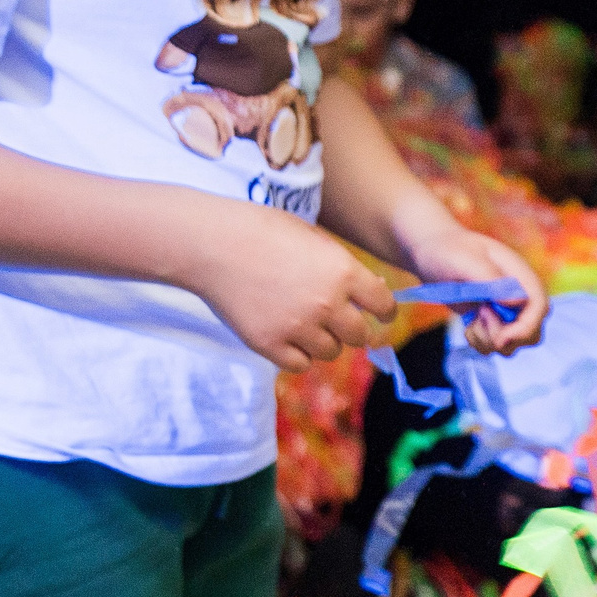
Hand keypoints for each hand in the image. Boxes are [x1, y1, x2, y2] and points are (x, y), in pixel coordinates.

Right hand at [180, 203, 397, 369]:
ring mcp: (297, 327)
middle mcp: (326, 303)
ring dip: (325, 341)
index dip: (384, 311)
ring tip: (305, 322)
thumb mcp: (314, 238)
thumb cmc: (263, 231)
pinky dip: (298, 354)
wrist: (211, 243)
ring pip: (331, 352)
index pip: (384, 306)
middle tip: (341, 322)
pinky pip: (300, 364)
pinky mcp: (269, 344)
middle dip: (354, 329)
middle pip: (360, 336)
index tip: (380, 314)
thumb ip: (344, 267)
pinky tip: (287, 335)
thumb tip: (374, 291)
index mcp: (342, 271)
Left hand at [400, 214, 547, 353]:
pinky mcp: (491, 320)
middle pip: (532, 331)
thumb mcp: (465, 261)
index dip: (526, 327)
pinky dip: (480, 342)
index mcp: (520, 275)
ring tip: (471, 320)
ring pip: (513, 343)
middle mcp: (518, 294)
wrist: (432, 251)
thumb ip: (491, 279)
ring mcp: (505, 309)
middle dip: (506, 337)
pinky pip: (495, 345)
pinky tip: (468, 325)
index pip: (539, 307)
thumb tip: (518, 301)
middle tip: (479, 318)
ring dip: (489, 340)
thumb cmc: (448, 250)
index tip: (501, 337)